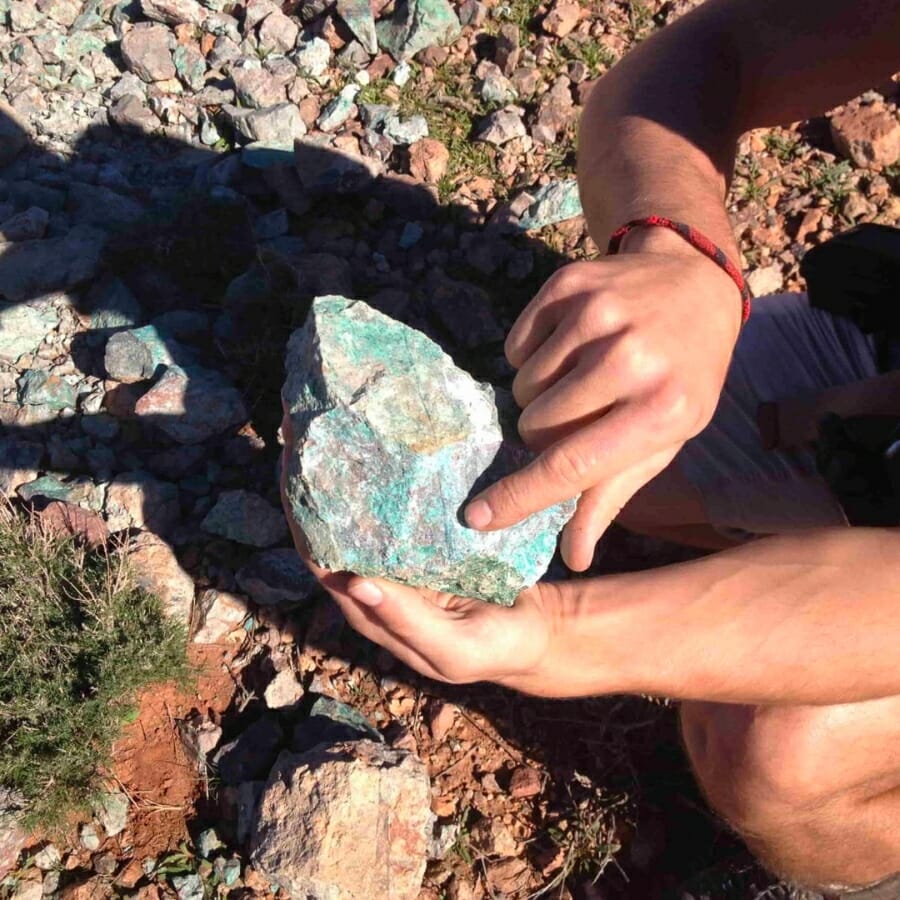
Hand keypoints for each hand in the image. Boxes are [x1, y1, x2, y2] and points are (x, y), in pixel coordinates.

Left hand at [280, 408, 567, 693]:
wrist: (538, 630)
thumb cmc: (495, 645)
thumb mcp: (454, 648)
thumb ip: (406, 622)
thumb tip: (354, 583)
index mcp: (369, 607)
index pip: (318, 556)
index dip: (300, 513)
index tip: (291, 459)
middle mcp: (374, 577)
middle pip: (329, 525)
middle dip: (312, 477)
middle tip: (305, 420)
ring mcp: (397, 556)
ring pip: (357, 509)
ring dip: (342, 467)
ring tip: (332, 416)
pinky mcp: (423, 539)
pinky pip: (393, 504)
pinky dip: (382, 472)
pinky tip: (382, 436)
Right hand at [465, 233, 741, 570]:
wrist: (696, 286)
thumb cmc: (681, 378)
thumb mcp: (664, 441)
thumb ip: (612, 496)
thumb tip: (574, 557)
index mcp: (660, 410)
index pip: (572, 465)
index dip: (519, 496)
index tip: (476, 518)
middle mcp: (630, 358)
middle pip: (535, 424)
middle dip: (544, 433)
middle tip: (580, 417)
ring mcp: (597, 314)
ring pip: (522, 386)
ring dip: (539, 395)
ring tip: (579, 379)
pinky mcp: (569, 285)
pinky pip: (515, 346)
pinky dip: (533, 357)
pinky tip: (569, 348)